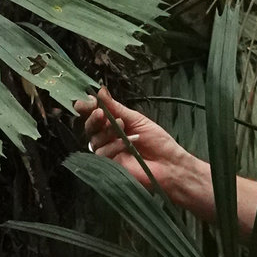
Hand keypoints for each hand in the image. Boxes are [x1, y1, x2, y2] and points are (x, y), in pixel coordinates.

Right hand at [74, 88, 200, 208]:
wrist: (168, 163)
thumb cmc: (156, 141)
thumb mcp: (136, 119)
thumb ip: (116, 108)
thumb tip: (100, 91)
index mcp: (113, 124)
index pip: (94, 114)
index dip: (88, 107)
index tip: (90, 100)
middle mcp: (107, 137)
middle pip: (89, 127)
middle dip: (92, 118)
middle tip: (100, 113)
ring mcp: (107, 152)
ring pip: (94, 140)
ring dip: (107, 131)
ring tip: (122, 126)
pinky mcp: (108, 165)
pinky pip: (102, 153)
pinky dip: (114, 145)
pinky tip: (127, 143)